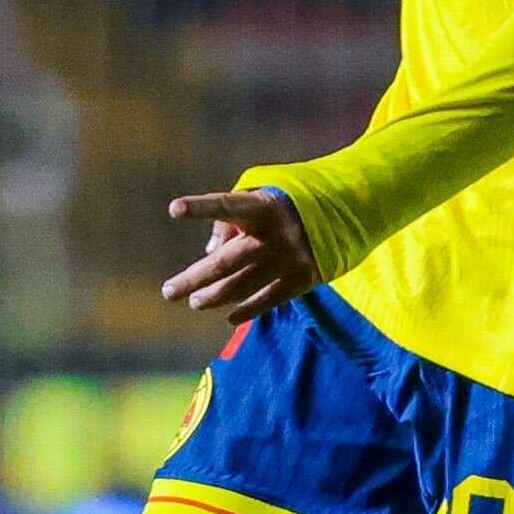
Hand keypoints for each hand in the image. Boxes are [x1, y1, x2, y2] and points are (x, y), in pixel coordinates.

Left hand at [163, 187, 315, 322]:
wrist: (343, 213)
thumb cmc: (285, 204)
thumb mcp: (259, 196)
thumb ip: (229, 220)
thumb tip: (208, 253)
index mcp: (262, 206)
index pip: (226, 206)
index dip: (200, 208)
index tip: (174, 209)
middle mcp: (274, 234)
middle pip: (225, 262)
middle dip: (194, 279)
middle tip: (169, 291)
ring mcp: (289, 259)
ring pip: (242, 286)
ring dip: (215, 297)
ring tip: (194, 301)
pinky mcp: (303, 279)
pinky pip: (268, 300)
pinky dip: (247, 310)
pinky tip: (229, 317)